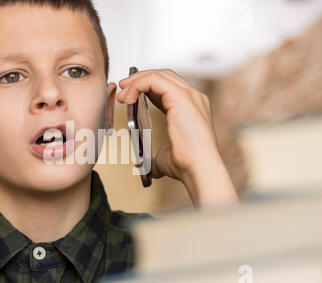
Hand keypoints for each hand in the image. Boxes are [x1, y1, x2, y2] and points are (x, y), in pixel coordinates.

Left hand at [117, 69, 237, 207]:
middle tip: (123, 89)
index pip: (167, 87)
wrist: (198, 169)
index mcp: (191, 109)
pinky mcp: (181, 97)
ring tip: (123, 92)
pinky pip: (155, 80)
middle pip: (163, 76)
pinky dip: (139, 84)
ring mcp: (189, 96)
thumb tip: (141, 165)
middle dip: (140, 79)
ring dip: (137, 81)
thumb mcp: (164, 157)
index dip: (146, 87)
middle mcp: (193, 98)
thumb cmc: (186, 164)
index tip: (129, 95)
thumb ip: (153, 158)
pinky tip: (129, 95)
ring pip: (159, 75)